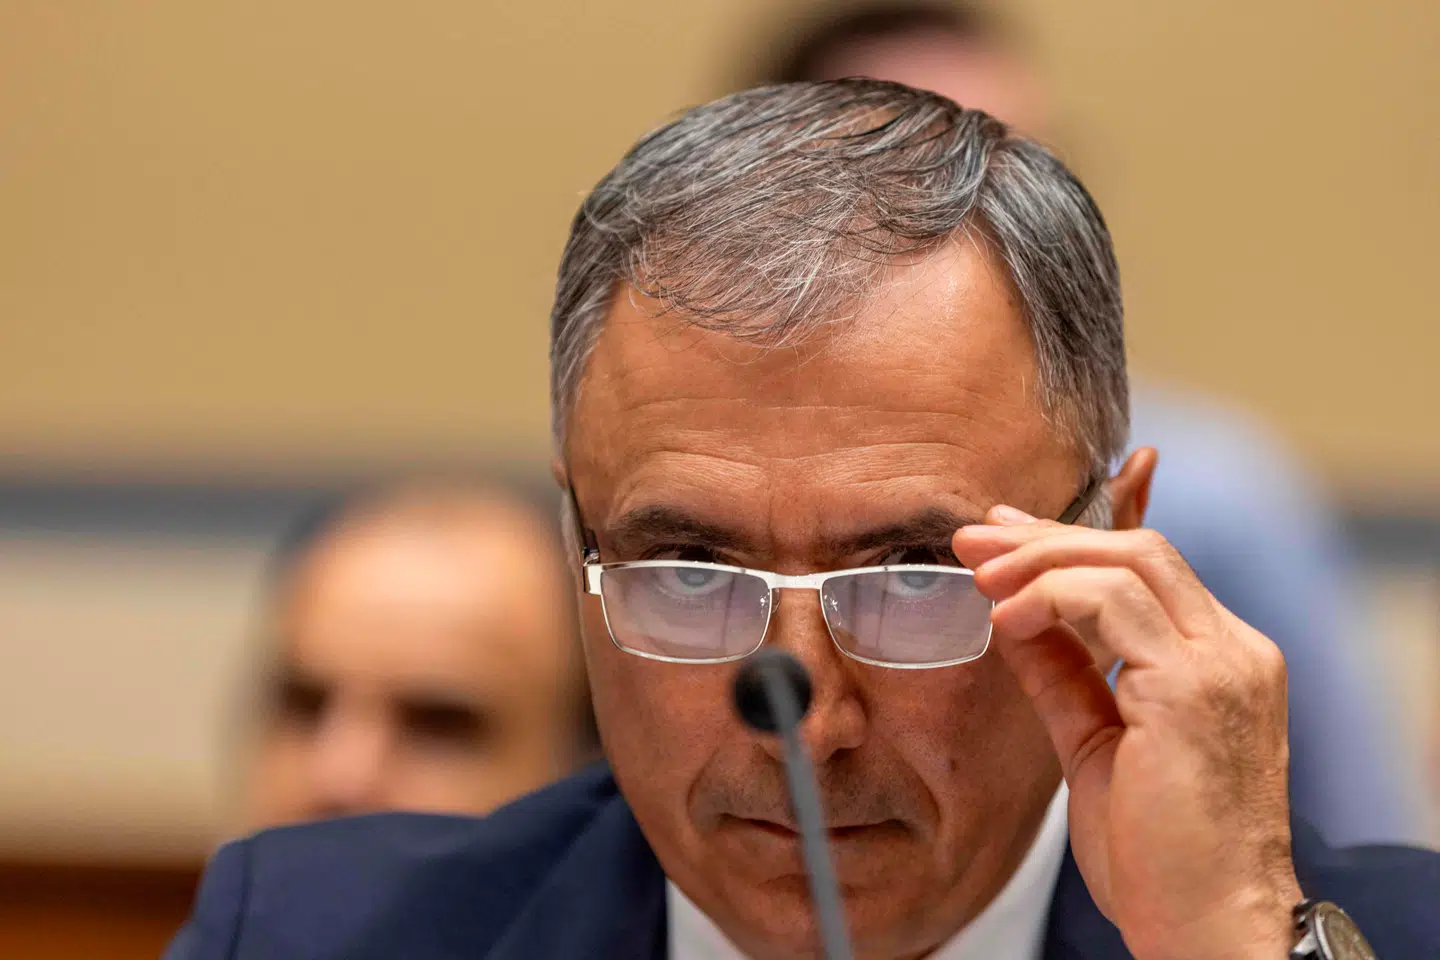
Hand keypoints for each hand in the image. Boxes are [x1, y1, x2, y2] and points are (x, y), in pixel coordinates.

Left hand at [952, 501, 1301, 959]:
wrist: (1206, 928)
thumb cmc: (1159, 857)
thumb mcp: (1097, 745)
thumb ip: (1065, 676)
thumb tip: (1015, 622)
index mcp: (1222, 662)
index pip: (1148, 570)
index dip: (1069, 546)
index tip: (1001, 541)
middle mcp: (1235, 651)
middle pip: (1140, 550)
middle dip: (1046, 537)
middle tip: (973, 538)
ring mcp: (1223, 665)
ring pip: (1129, 561)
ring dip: (1040, 559)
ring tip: (979, 576)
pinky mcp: (1195, 687)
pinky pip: (1113, 603)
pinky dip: (1050, 597)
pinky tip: (1005, 620)